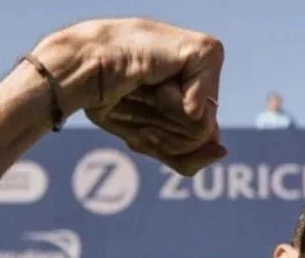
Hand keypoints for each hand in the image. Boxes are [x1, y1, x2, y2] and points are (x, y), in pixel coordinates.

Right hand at [32, 18, 226, 175]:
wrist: (82, 70)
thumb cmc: (106, 97)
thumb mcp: (148, 139)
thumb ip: (186, 156)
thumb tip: (222, 151)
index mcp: (189, 90)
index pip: (202, 139)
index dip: (168, 142)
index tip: (139, 118)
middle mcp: (200, 75)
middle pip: (205, 136)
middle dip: (167, 132)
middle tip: (141, 100)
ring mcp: (204, 61)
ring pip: (205, 126)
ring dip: (165, 116)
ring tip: (145, 87)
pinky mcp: (204, 53)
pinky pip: (201, 108)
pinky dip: (172, 102)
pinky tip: (154, 77)